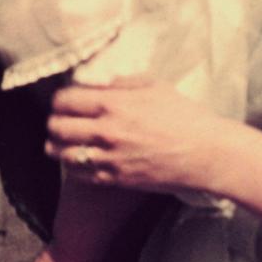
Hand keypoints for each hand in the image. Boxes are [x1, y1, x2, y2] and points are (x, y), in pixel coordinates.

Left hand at [46, 76, 246, 205]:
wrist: (206, 154)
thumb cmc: (186, 116)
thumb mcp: (155, 87)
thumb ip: (121, 83)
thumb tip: (97, 81)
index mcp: (113, 104)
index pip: (63, 100)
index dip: (60, 99)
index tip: (67, 101)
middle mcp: (105, 132)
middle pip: (55, 127)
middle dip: (55, 122)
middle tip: (63, 121)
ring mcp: (108, 159)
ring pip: (60, 153)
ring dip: (59, 145)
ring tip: (67, 141)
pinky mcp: (115, 180)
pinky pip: (78, 174)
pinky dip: (74, 165)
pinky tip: (83, 158)